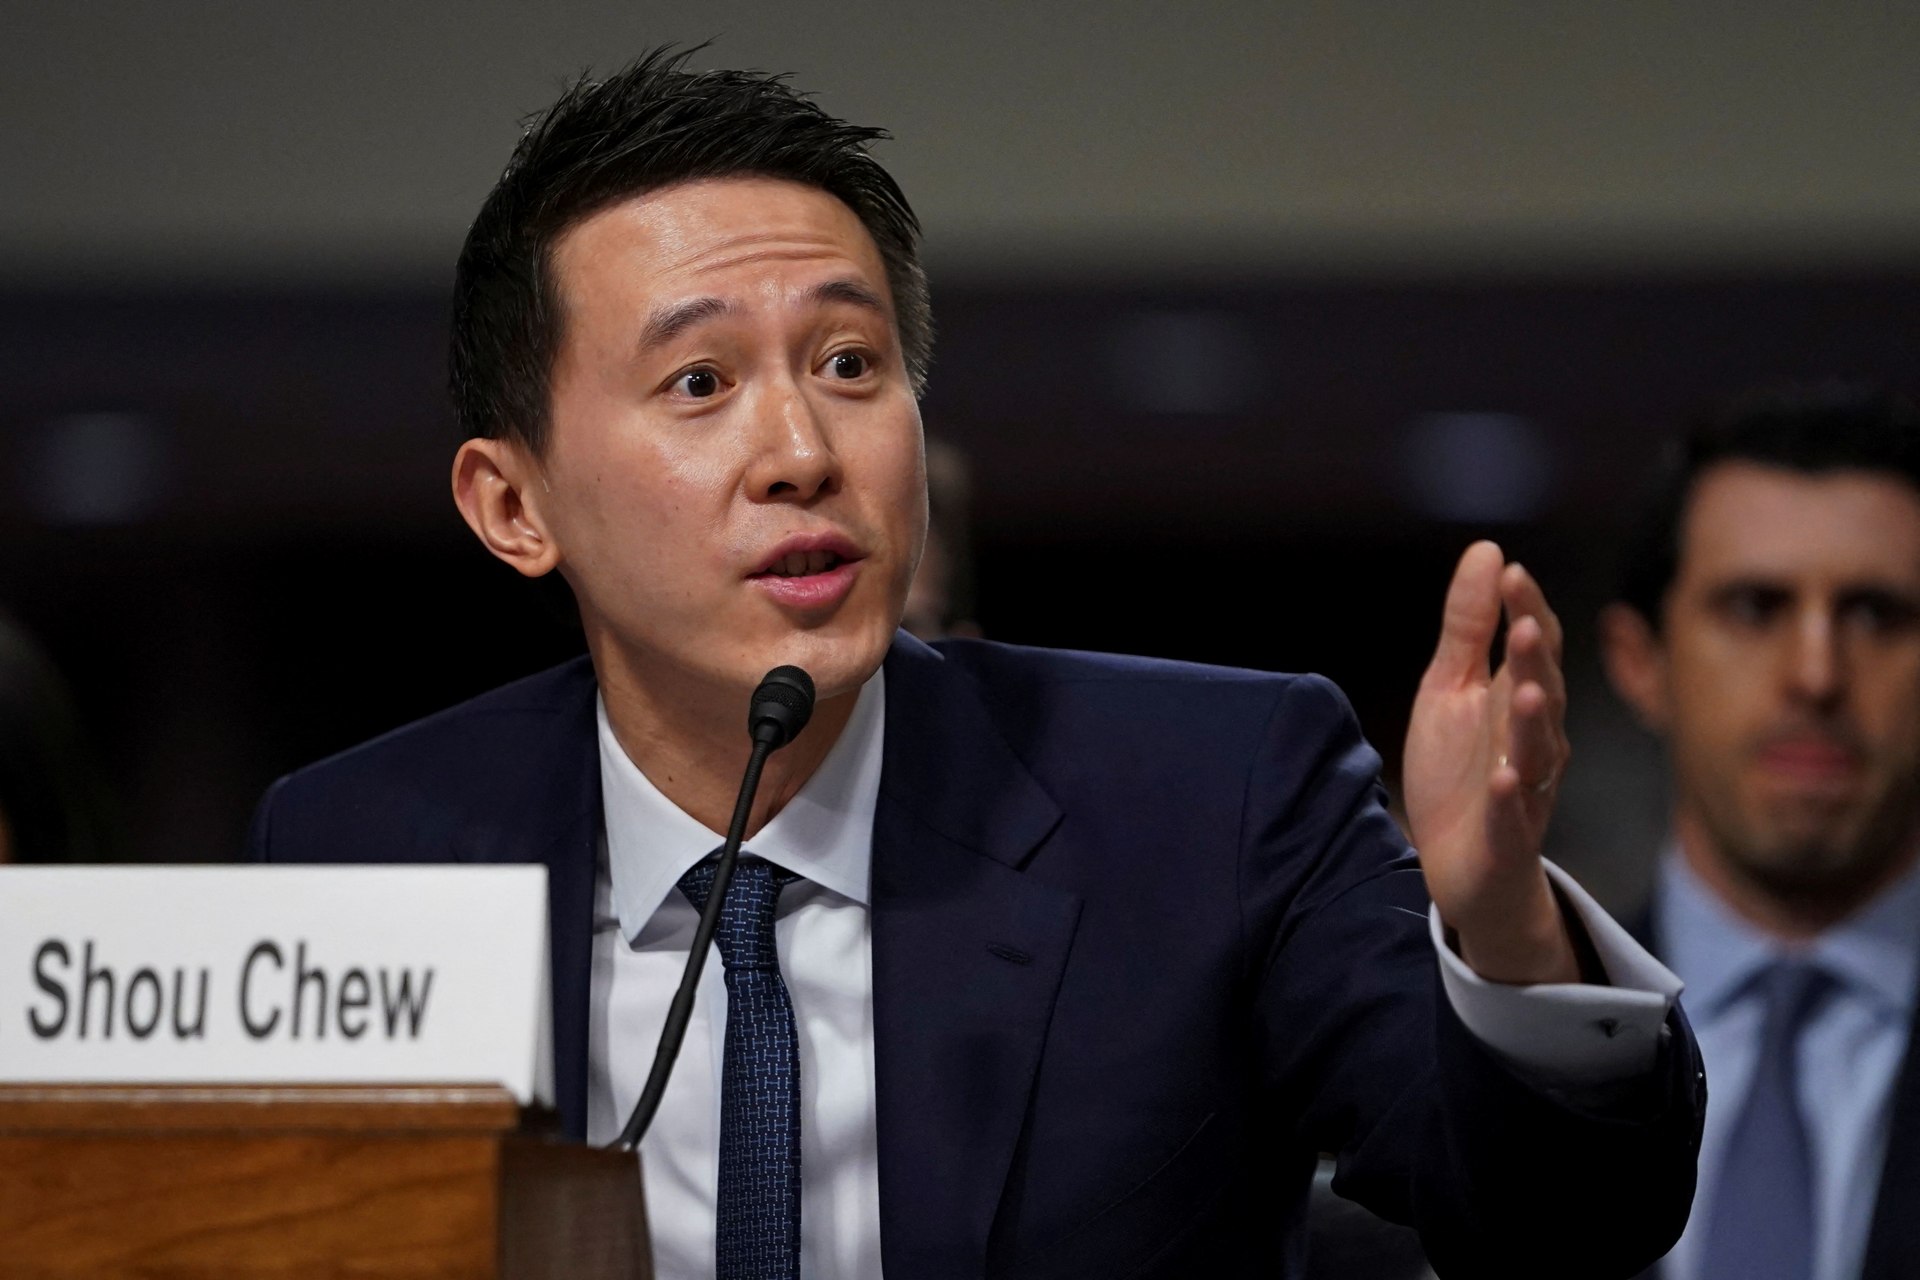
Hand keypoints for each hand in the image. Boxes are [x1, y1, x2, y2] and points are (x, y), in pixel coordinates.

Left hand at [1402, 541, 1579, 984]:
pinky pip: (1513, 817)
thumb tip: (1489, 550)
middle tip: (1524, 623)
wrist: (1460, 863)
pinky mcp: (1507, 837)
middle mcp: (1534, 740)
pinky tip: (1503, 779)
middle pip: (1543, 693)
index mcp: (1518, 699)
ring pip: (1538, 753)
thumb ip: (1467, 626)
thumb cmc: (1460, 769)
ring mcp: (1526, 789)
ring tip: (1527, 690)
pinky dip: (1510, 799)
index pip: (1532, 647)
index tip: (1511, 572)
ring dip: (1533, 722)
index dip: (1525, 610)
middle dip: (1535, 660)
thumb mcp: (1450, 688)